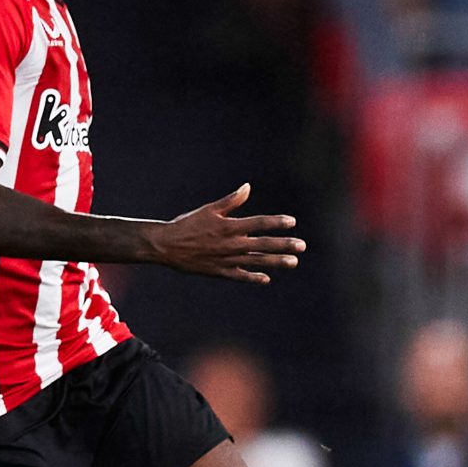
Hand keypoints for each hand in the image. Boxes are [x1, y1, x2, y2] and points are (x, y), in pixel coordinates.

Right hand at [148, 183, 304, 283]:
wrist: (165, 246)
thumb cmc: (187, 224)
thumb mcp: (209, 210)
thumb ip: (231, 201)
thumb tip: (247, 187)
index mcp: (229, 226)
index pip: (258, 223)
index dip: (276, 222)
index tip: (292, 222)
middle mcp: (231, 244)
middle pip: (263, 244)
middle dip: (284, 245)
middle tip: (302, 246)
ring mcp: (227, 259)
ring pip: (256, 261)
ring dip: (276, 262)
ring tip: (294, 262)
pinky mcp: (219, 272)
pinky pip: (240, 275)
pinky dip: (253, 277)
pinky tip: (266, 278)